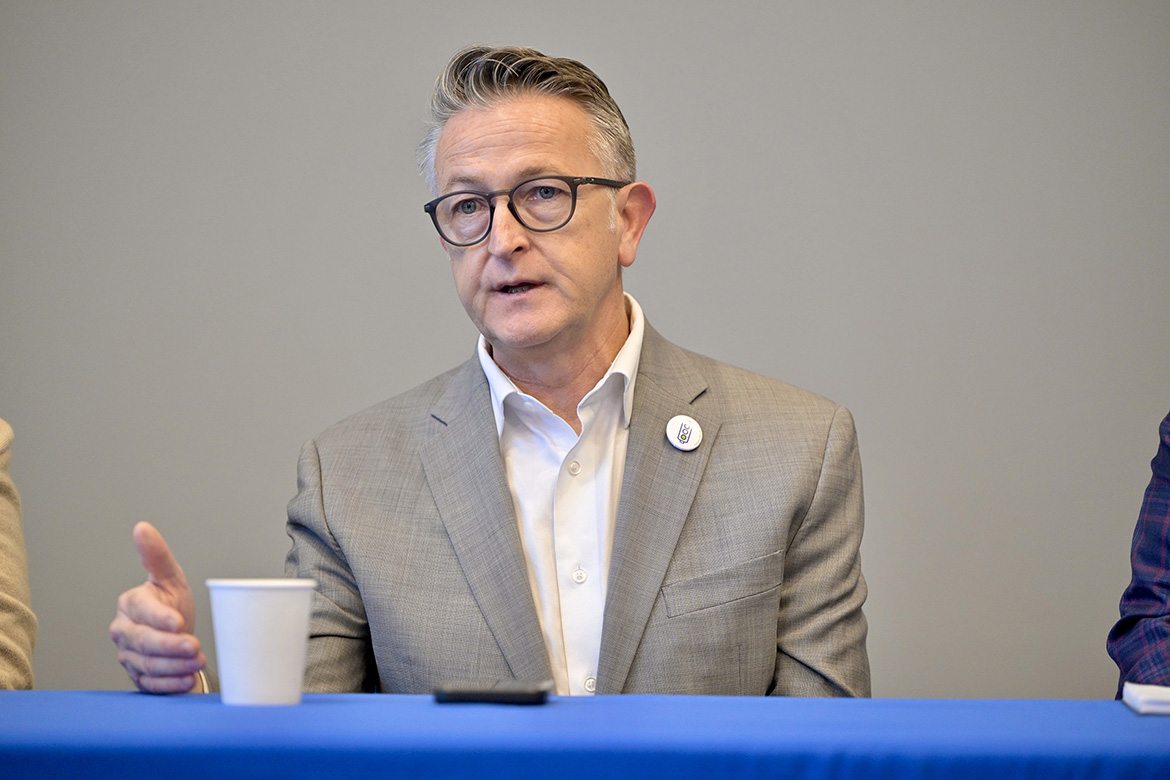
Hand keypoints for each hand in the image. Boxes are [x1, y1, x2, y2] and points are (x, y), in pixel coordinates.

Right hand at [109, 521, 204, 692]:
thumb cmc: (172, 601)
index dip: (159, 617)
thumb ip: (157, 555)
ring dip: (174, 666)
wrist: (176, 634)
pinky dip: (170, 684)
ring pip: (148, 664)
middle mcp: (124, 630)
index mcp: (130, 604)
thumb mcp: (170, 577)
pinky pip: (150, 684)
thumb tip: (142, 527)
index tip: (178, 622)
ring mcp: (128, 655)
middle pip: (143, 641)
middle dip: (170, 646)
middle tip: (195, 647)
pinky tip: (188, 681)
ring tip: (198, 663)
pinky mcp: (138, 676)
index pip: (142, 611)